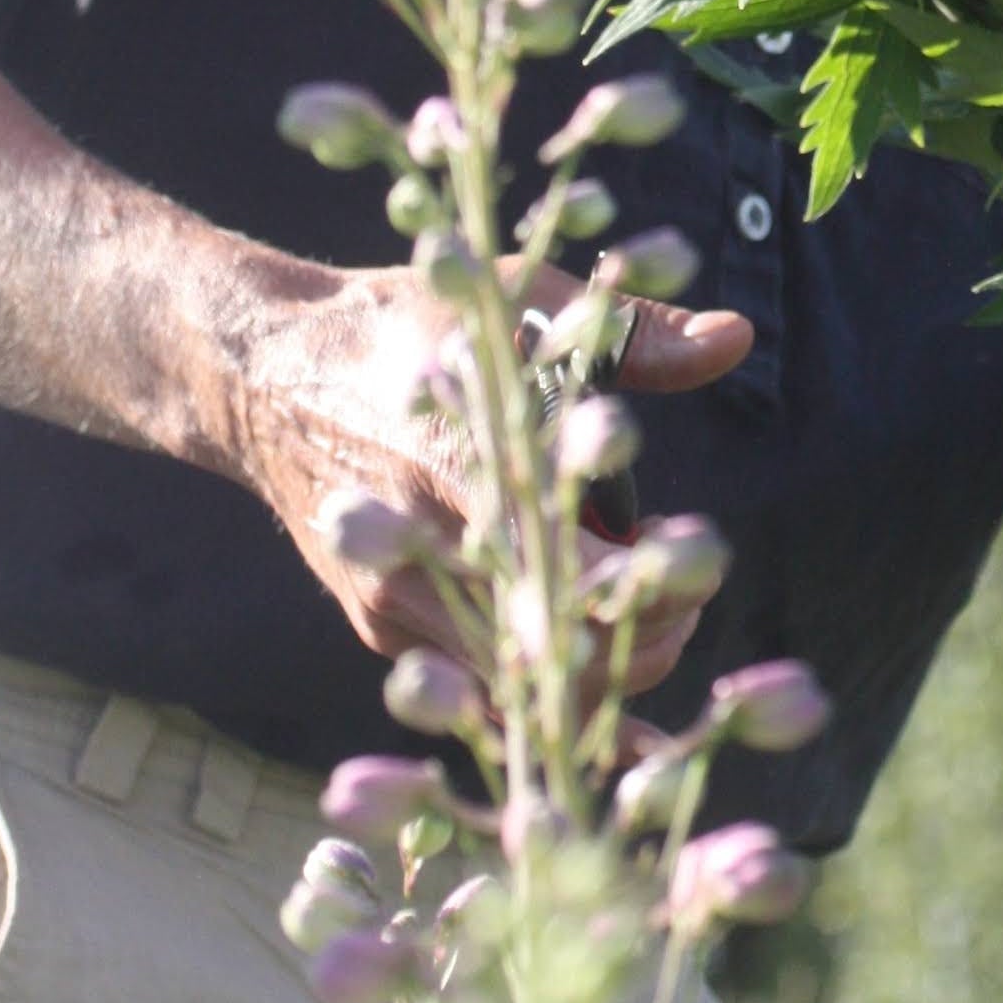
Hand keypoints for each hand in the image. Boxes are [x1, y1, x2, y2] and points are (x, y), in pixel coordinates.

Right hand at [235, 262, 751, 689]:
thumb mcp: (519, 301)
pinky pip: (471, 692)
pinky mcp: (378, 626)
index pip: (560, 562)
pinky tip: (601, 700)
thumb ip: (630, 331)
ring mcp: (393, 600)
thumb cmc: (412, 322)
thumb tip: (735, 338)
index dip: (639, 586)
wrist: (267, 375)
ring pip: (514, 690)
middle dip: (638, 641)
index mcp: (460, 457)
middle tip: (686, 594)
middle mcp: (420, 545)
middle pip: (549, 651)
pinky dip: (539, 701)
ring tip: (651, 624)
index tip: (694, 560)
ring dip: (595, 677)